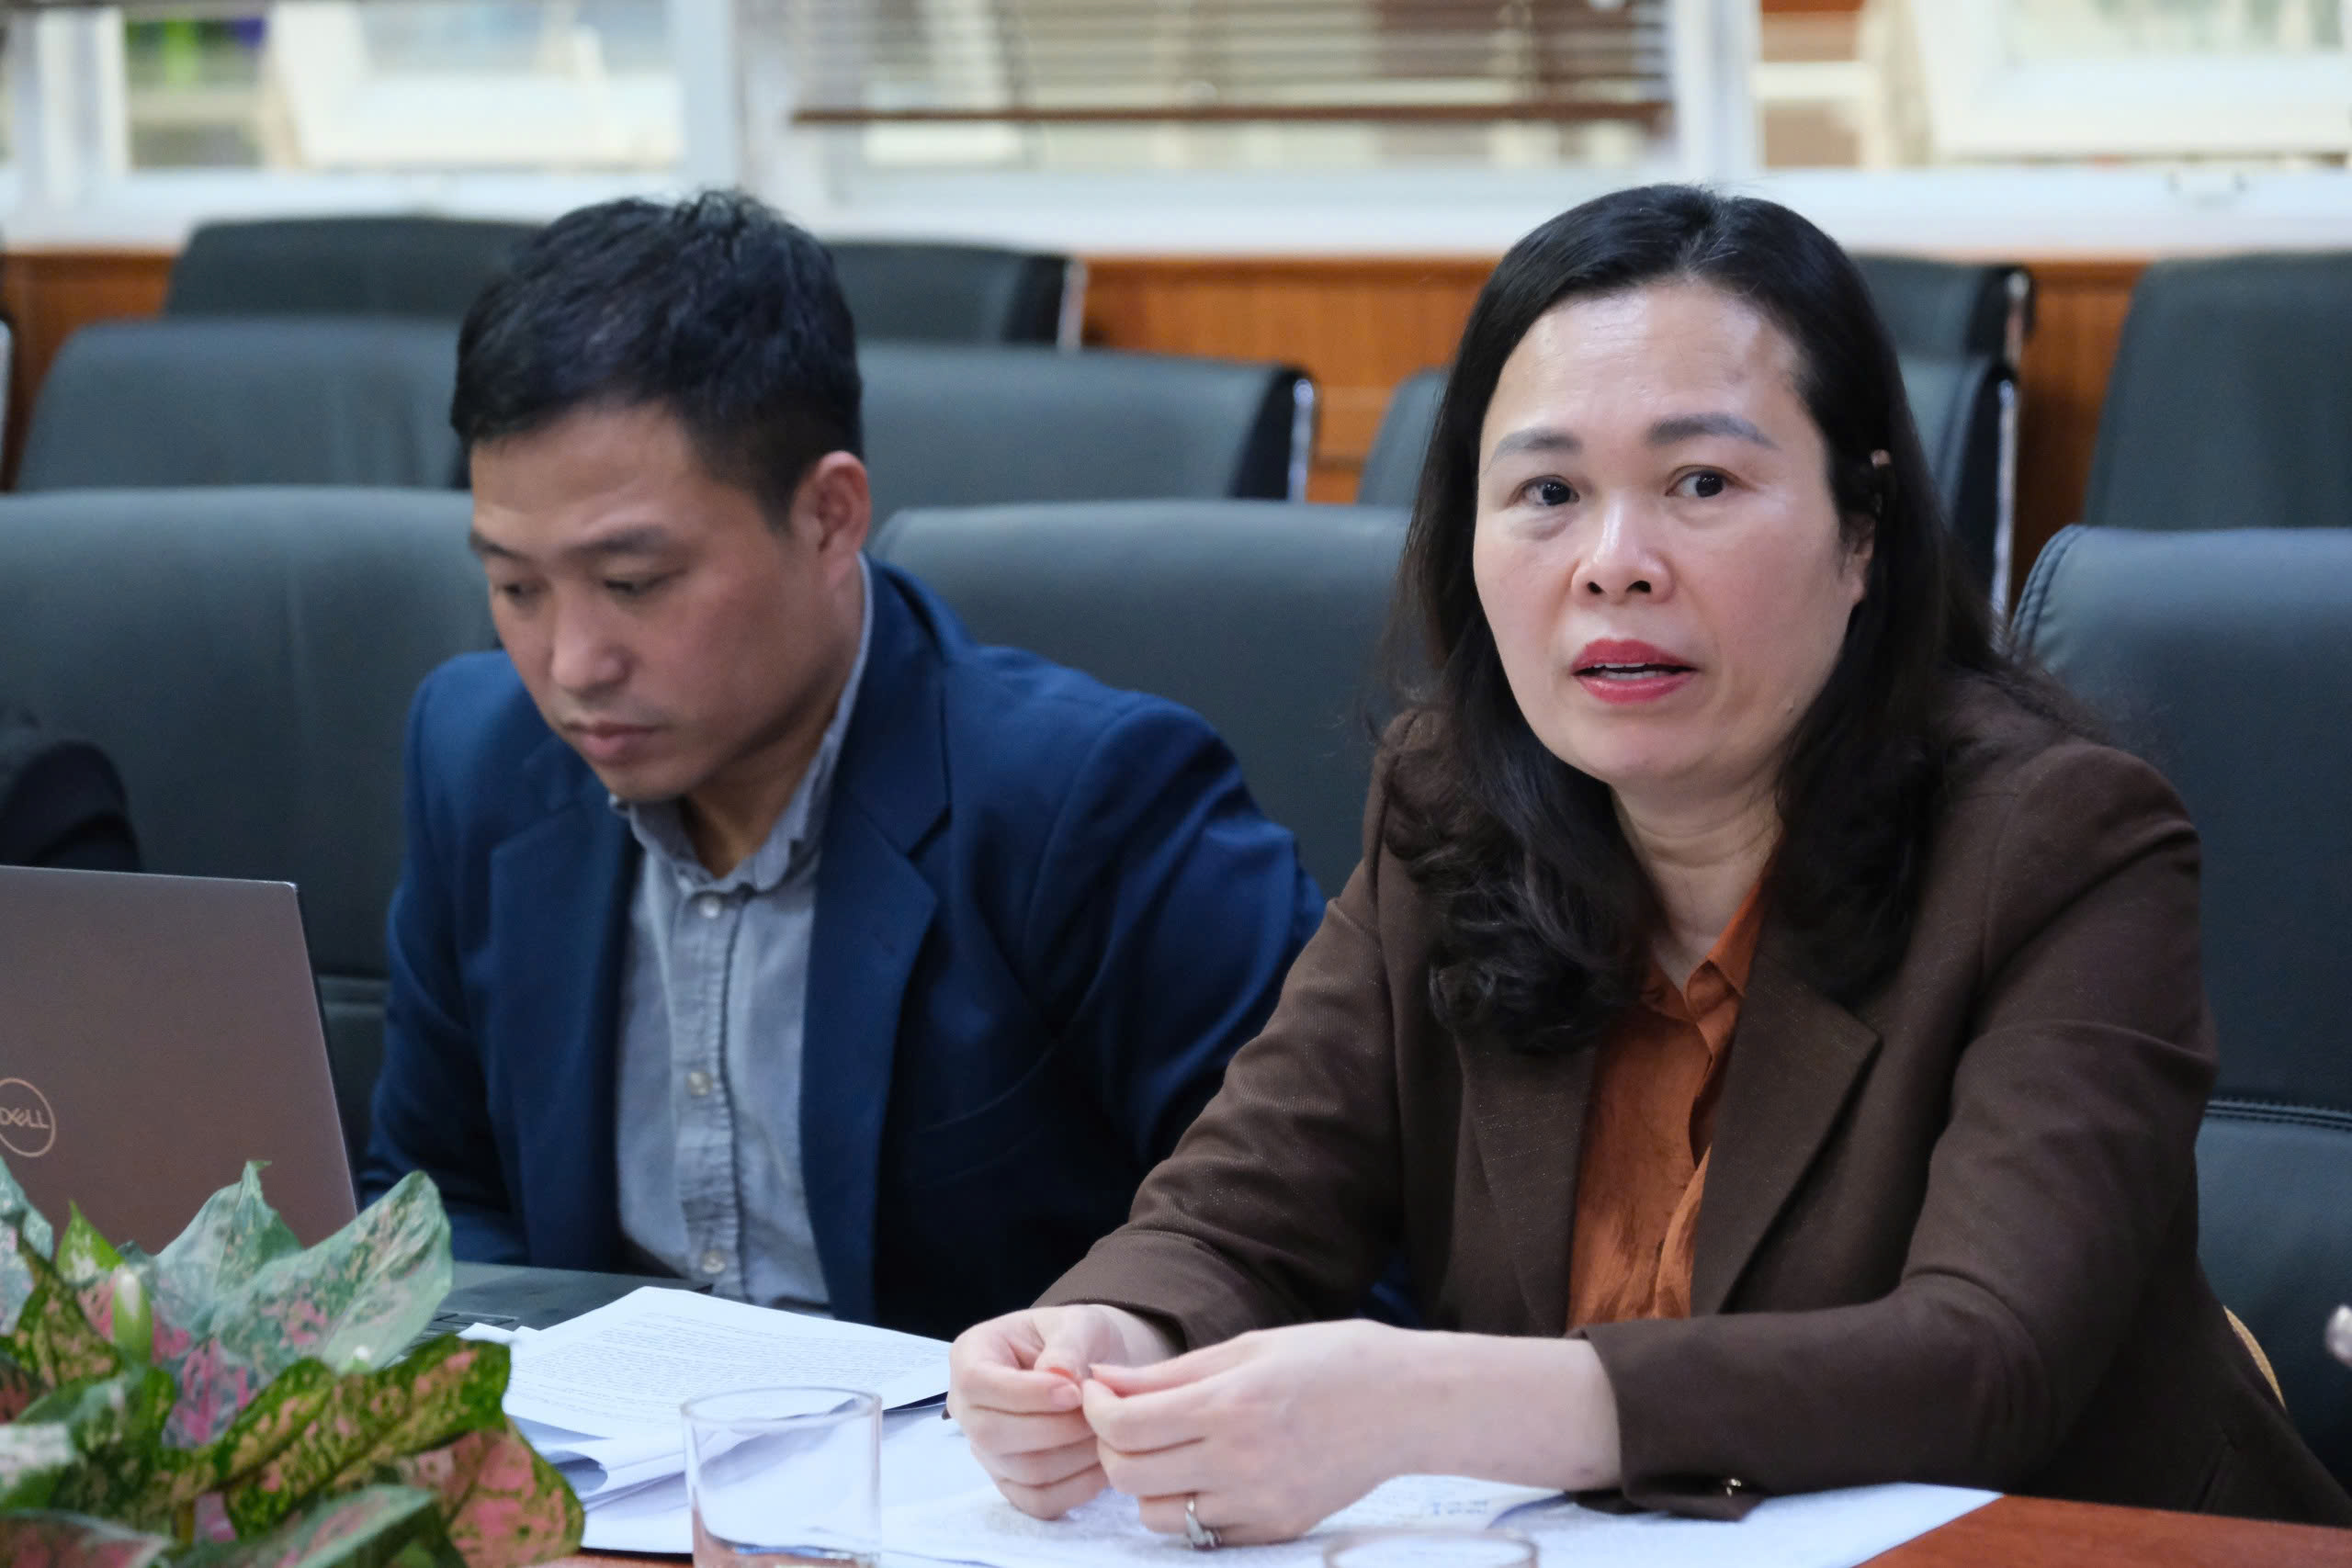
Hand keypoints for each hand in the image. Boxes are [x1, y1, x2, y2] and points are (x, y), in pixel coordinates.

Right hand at [948, 1304, 1176, 1518]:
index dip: (1025, 1393)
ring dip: (1074, 1455)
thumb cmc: (1078, 1338)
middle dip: (1056, 1427)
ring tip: (1106, 1431)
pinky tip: (1102, 1459)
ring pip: (1022, 1472)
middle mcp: (967, 1409)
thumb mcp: (1078, 1323)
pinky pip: (1039, 1501)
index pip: (977, 1383)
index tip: (1075, 1391)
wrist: (1095, 1370)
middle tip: (1099, 1413)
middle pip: (993, 1434)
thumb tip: (1058, 1375)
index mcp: (970, 1357)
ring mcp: (987, 1452)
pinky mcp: (1013, 1484)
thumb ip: (1067, 1344)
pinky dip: (1078, 1486)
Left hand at [1082, 1319, 1415, 1545]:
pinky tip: (1211, 1472)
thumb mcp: (1248, 1348)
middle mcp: (1240, 1463)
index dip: (1096, 1409)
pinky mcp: (1275, 1530)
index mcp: (1229, 1406)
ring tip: (1172, 1449)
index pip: (1124, 1426)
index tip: (1101, 1394)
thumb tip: (1104, 1383)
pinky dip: (1191, 1506)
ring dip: (1148, 1482)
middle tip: (1129, 1419)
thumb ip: (1170, 1373)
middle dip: (1112, 1445)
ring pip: (1156, 1514)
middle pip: (1128, 1474)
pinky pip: (1202, 1533)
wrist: (1408, 1405)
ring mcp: (1258, 1505)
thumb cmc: (1331, 1360)